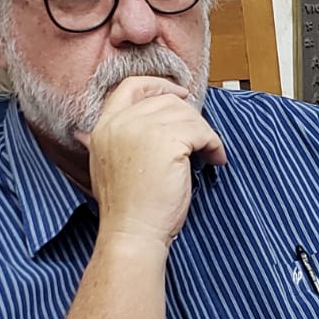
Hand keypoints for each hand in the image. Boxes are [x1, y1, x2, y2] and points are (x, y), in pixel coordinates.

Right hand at [74, 76, 226, 244]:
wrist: (132, 233)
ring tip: (209, 153)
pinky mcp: (168, 141)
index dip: (159, 85)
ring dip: (205, 134)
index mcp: (104, 126)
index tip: (180, 94)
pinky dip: (214, 144)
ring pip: (188, 115)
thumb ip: (121, 138)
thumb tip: (149, 124)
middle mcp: (121, 123)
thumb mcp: (109, 164)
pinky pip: (202, 132)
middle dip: (190, 118)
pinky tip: (214, 160)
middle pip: (167, 101)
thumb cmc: (128, 208)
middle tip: (201, 139)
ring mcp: (144, 129)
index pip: (131, 87)